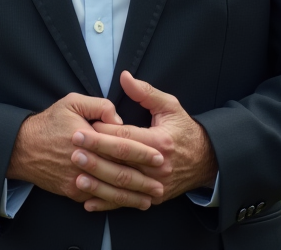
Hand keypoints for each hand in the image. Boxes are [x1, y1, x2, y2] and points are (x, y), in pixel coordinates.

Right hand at [6, 93, 163, 208]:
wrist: (22, 148)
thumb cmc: (48, 123)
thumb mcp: (72, 102)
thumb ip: (99, 105)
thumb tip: (118, 118)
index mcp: (90, 138)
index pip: (123, 148)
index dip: (143, 153)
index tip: (159, 157)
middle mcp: (86, 162)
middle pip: (122, 174)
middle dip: (144, 181)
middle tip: (162, 184)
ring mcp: (79, 180)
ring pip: (112, 192)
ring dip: (133, 197)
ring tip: (149, 198)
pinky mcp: (72, 192)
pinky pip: (97, 199)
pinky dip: (114, 203)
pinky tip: (126, 204)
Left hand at [71, 71, 217, 209]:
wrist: (207, 160)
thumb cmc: (184, 129)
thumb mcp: (170, 106)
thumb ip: (145, 92)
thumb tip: (124, 77)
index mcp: (160, 141)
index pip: (126, 137)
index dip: (102, 133)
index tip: (82, 128)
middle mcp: (158, 165)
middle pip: (121, 161)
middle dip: (95, 155)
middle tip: (72, 148)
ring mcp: (156, 184)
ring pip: (123, 185)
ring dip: (98, 183)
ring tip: (76, 176)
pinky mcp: (154, 197)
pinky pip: (128, 202)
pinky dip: (107, 203)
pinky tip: (88, 202)